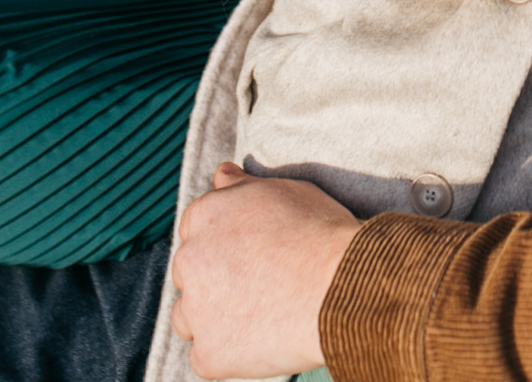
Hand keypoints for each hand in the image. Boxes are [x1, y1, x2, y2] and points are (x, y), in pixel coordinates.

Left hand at [169, 163, 358, 378]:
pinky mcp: (208, 353)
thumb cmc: (321, 233)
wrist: (343, 285)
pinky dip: (227, 353)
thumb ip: (243, 186)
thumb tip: (222, 174)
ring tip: (257, 315)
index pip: (195, 231)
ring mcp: (196, 310)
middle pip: (189, 274)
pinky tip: (259, 341)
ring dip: (212, 318)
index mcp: (204, 216)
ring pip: (188, 317)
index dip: (224, 245)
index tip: (249, 256)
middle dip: (214, 280)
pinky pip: (205, 356)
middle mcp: (189, 260)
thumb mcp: (285, 191)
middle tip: (258, 285)